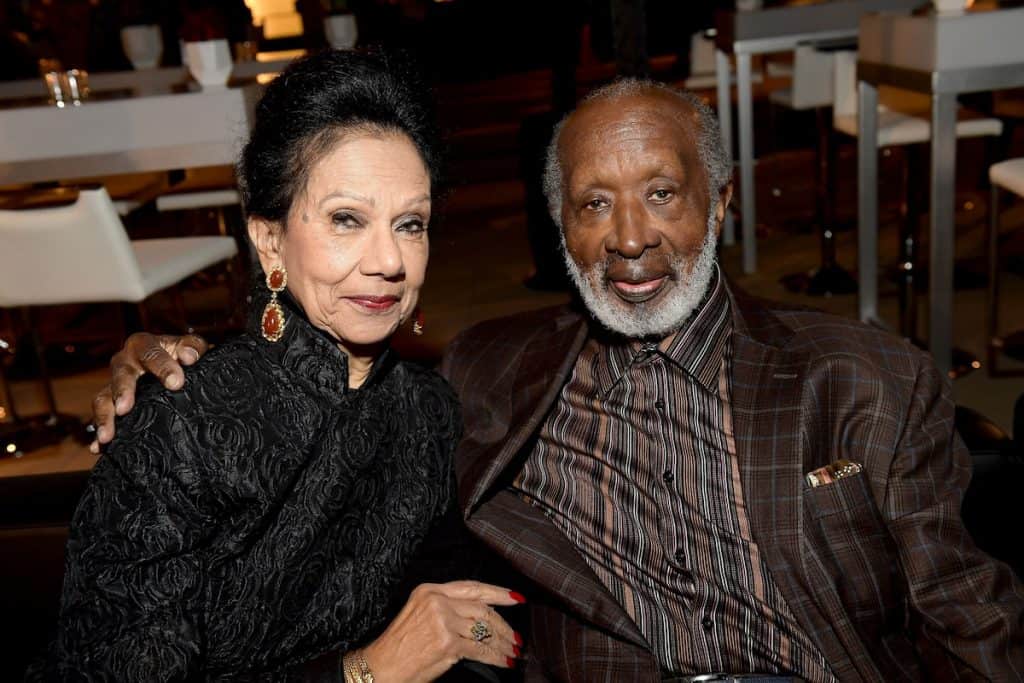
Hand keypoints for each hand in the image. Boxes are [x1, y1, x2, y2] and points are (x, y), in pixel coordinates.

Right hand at [89, 333, 208, 451]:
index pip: (151, 354)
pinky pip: (101, 417)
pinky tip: (98, 448)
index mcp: (143, 345)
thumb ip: (192, 347)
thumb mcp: (190, 347)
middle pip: (120, 375)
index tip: (176, 383)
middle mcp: (124, 363)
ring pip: (103, 398)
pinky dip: (98, 432)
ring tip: (107, 436)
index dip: (163, 367)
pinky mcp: (112, 403)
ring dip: (104, 416)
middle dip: (122, 391)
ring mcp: (115, 384)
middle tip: (125, 407)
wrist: (175, 366)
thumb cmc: (182, 354)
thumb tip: (189, 357)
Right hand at [361, 581, 523, 682]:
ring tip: (513, 650)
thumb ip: (447, 610)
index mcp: (429, 590)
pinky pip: (480, 649)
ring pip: (484, 629)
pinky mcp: (447, 643)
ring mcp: (443, 621)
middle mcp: (437, 602)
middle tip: (516, 636)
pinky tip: (504, 661)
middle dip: (504, 624)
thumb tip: (480, 618)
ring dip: (503, 642)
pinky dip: (496, 657)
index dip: (497, 592)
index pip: (472, 587)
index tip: (515, 598)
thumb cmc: (399, 646)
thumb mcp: (420, 615)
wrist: (380, 667)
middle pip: (482, 608)